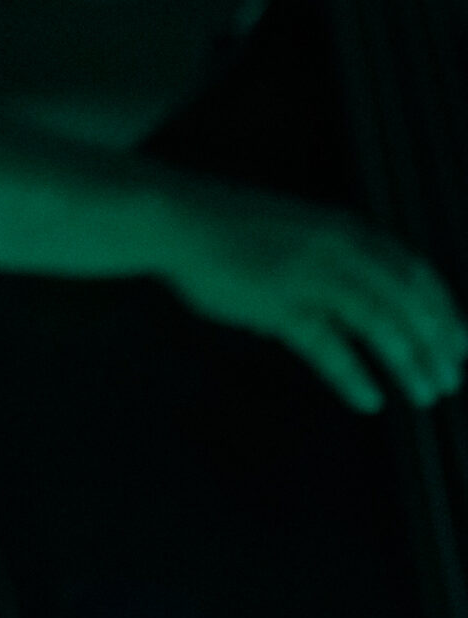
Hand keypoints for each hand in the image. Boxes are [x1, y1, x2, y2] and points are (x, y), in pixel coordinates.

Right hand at [159, 177, 466, 412]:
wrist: (177, 218)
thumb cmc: (232, 226)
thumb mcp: (299, 231)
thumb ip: (335, 258)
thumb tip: (368, 295)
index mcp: (344, 229)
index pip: (414, 270)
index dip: (442, 308)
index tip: (461, 342)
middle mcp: (336, 249)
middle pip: (406, 300)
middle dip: (436, 342)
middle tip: (452, 379)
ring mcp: (308, 275)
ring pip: (379, 322)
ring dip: (409, 360)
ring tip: (426, 394)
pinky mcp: (277, 303)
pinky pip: (327, 345)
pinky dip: (352, 374)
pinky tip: (368, 400)